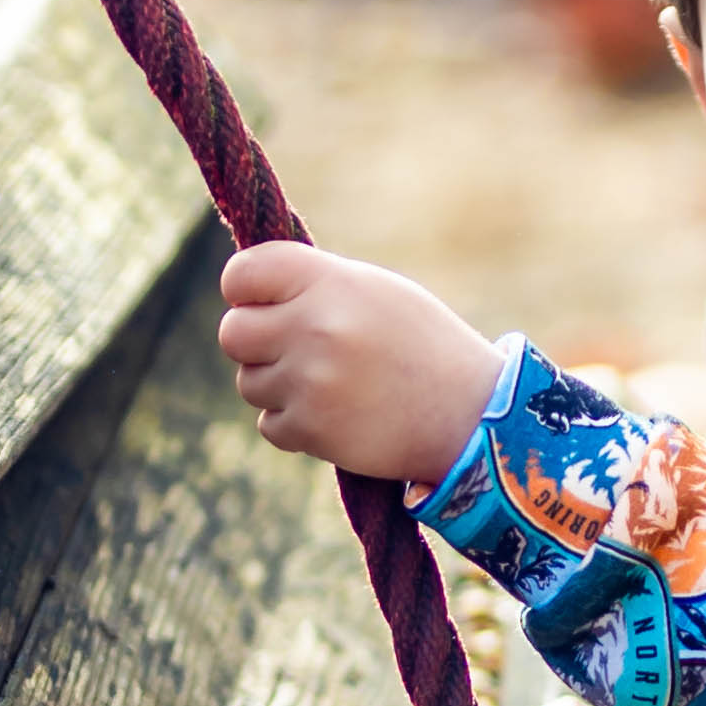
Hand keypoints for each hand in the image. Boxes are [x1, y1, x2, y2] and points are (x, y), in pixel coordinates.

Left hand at [219, 245, 502, 482]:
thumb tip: (247, 294)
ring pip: (249, 382)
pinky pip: (270, 424)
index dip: (246, 292)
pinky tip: (337, 417)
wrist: (472, 417)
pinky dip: (296, 426)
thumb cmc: (423, 347)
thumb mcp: (375, 292)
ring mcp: (310, 381)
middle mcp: (315, 327)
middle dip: (257, 344)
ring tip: (331, 388)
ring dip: (279, 388)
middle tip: (295, 352)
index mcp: (329, 282)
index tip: (264, 305)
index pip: (241, 275)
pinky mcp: (313, 429)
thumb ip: (313, 286)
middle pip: (233, 333)